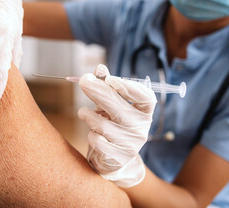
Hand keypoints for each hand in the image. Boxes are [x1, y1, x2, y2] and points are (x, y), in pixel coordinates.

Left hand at [78, 64, 156, 186]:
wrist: (113, 159)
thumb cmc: (112, 124)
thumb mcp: (110, 104)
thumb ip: (106, 86)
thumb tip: (100, 68)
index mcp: (144, 112)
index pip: (145, 97)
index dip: (129, 87)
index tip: (110, 79)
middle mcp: (141, 128)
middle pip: (119, 107)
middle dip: (98, 91)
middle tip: (84, 80)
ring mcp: (130, 144)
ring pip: (102, 124)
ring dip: (87, 115)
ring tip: (82, 113)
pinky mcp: (117, 158)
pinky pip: (97, 141)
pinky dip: (90, 135)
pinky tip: (92, 134)